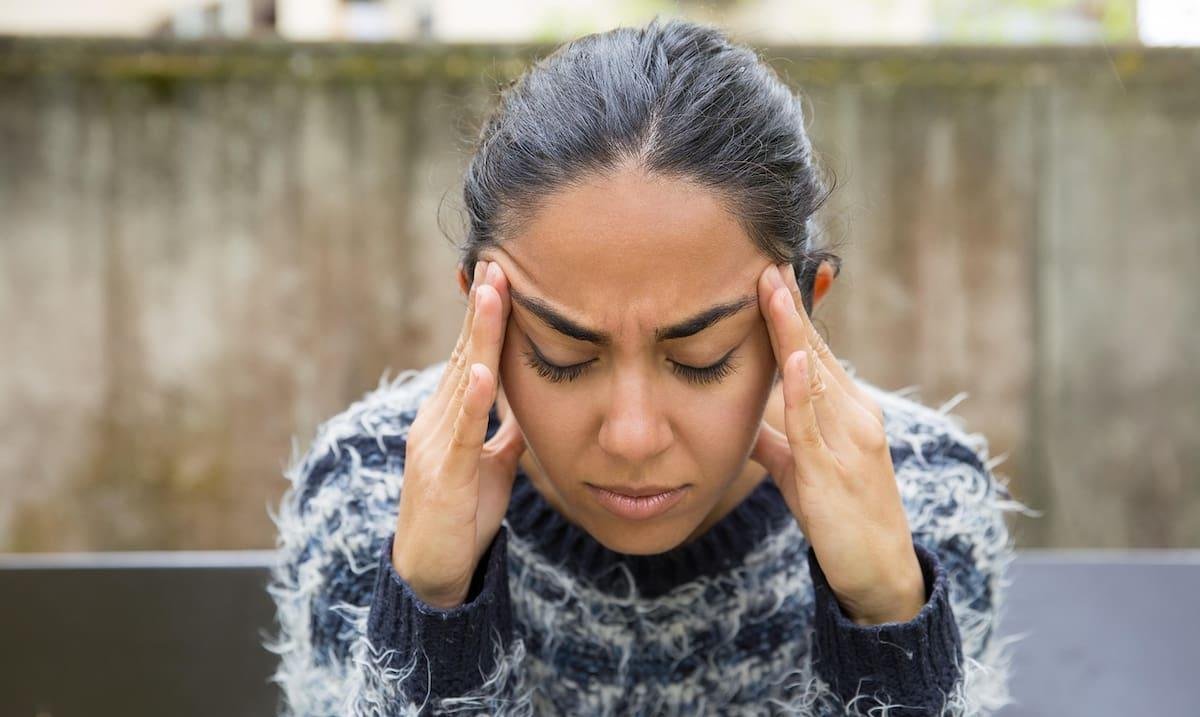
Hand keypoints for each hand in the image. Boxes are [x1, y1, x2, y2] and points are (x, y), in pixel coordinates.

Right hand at [392, 259, 526, 608]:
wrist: (431, 569)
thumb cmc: (462, 515)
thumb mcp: (492, 465)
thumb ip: (505, 433)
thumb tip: (527, 407)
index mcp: (451, 414)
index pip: (472, 354)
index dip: (487, 316)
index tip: (502, 273)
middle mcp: (438, 418)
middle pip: (465, 353)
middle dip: (482, 307)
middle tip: (496, 259)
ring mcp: (438, 443)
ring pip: (464, 380)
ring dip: (479, 336)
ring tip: (492, 293)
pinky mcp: (447, 473)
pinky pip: (464, 432)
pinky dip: (475, 401)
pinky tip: (486, 373)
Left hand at [750, 262, 925, 624]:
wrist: (878, 571)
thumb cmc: (838, 517)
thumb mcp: (799, 471)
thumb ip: (777, 440)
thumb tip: (748, 420)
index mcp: (846, 410)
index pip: (816, 350)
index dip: (791, 312)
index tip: (769, 271)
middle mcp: (854, 414)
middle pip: (816, 349)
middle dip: (789, 304)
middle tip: (766, 257)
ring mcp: (848, 440)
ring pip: (813, 373)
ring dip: (791, 328)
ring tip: (771, 285)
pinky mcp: (834, 470)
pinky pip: (812, 423)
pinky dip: (802, 388)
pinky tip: (793, 356)